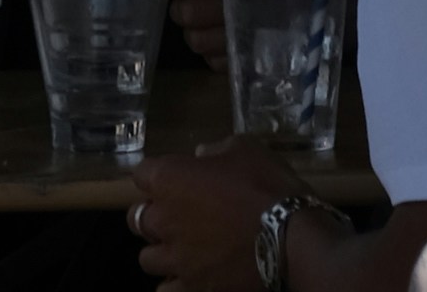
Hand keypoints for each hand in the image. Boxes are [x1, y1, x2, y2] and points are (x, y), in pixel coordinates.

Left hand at [122, 134, 296, 291]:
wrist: (289, 239)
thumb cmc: (265, 185)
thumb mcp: (244, 149)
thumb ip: (214, 151)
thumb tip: (200, 157)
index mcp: (169, 179)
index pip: (140, 174)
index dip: (155, 175)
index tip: (173, 178)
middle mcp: (163, 220)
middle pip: (136, 219)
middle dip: (152, 215)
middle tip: (176, 215)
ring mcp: (175, 259)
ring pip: (147, 259)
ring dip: (161, 252)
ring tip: (182, 250)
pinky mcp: (191, 289)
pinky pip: (166, 290)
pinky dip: (175, 283)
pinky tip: (191, 277)